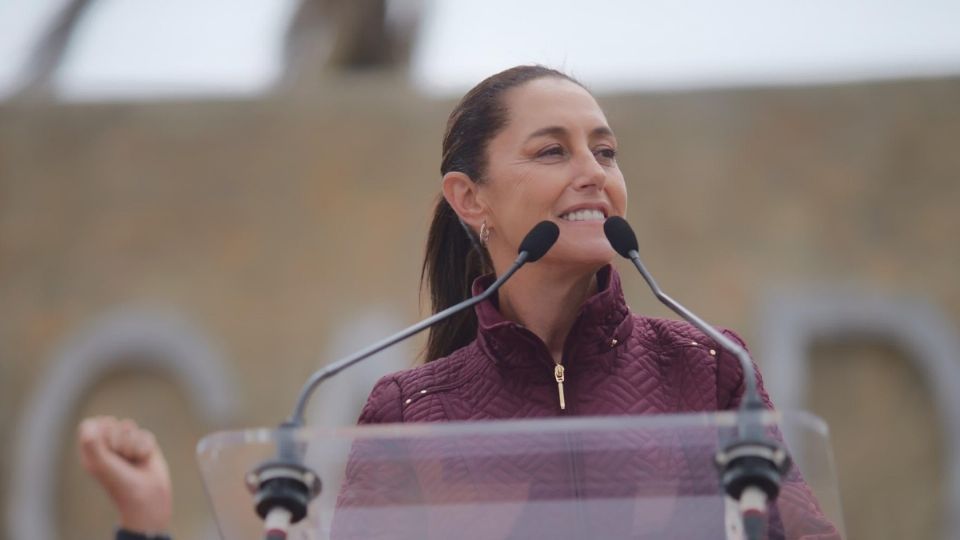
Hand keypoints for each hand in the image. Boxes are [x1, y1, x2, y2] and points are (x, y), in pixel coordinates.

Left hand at [77, 416, 172, 533]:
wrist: (146, 497)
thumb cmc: (119, 484)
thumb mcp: (100, 465)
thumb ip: (91, 443)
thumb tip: (90, 424)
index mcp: (92, 450)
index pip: (90, 425)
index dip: (99, 432)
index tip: (104, 450)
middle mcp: (108, 445)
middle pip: (110, 422)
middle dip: (117, 439)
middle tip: (119, 460)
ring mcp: (127, 444)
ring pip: (129, 425)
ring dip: (131, 445)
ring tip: (132, 461)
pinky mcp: (144, 445)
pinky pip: (145, 434)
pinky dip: (145, 448)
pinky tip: (144, 460)